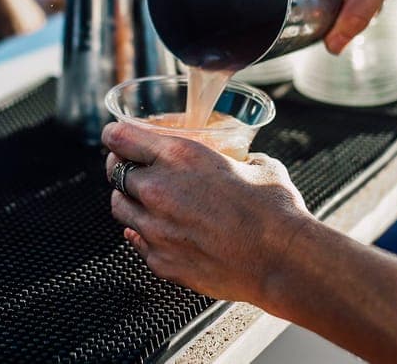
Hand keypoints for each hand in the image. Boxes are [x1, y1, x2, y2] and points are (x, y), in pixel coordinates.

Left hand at [102, 122, 311, 303]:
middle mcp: (159, 190)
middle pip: (115, 172)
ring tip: (140, 199)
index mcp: (179, 157)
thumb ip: (236, 160)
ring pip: (119, 207)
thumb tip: (244, 161)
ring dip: (128, 199)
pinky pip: (136, 241)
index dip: (114, 135)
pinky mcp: (161, 260)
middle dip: (120, 166)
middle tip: (128, 167)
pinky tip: (154, 230)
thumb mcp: (255, 165)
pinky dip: (141, 233)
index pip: (121, 138)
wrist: (281, 260)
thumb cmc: (274, 212)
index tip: (114, 137)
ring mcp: (156, 227)